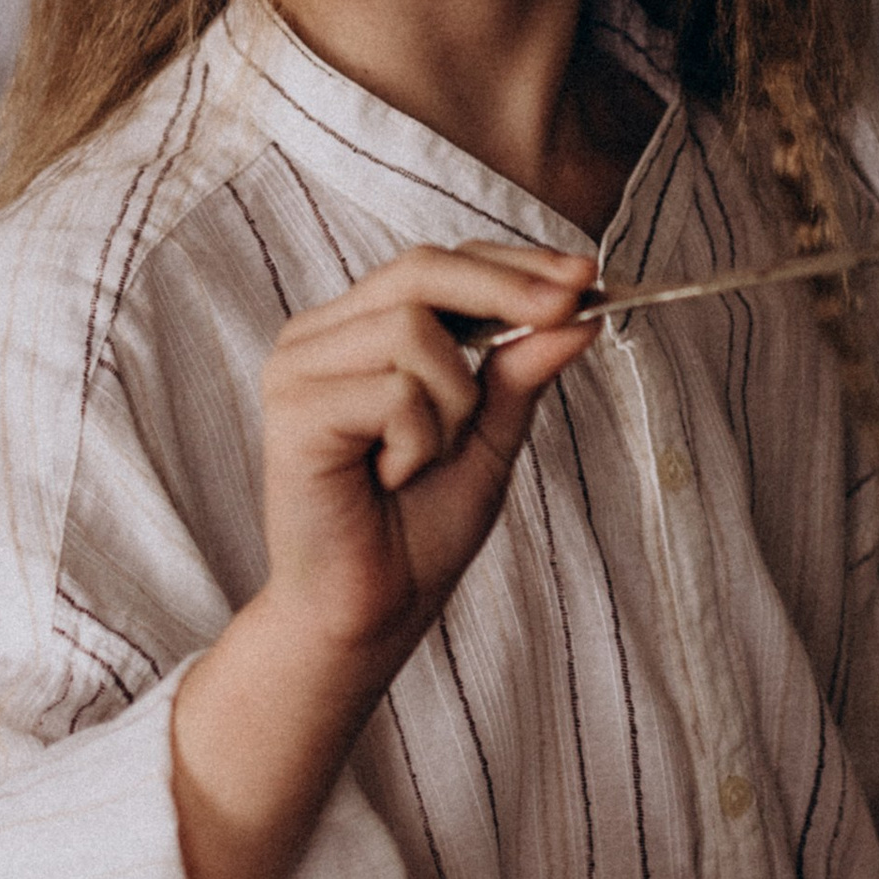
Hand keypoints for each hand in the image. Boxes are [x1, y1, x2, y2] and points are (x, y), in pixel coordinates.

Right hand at [256, 239, 598, 680]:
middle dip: (507, 289)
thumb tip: (576, 312)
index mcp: (357, 331)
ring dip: (454, 402)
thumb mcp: (489, 438)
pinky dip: (420, 440)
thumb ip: (519, 373)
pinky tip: (391, 477)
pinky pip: (395, 390)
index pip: (437, 265)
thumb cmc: (418, 530)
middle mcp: (319, 337)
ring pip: (413, 329)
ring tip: (428, 459)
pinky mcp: (292, 410)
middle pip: (421, 270)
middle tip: (570, 308)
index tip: (586, 274)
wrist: (371, 613)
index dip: (513, 264)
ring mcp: (297, 368)